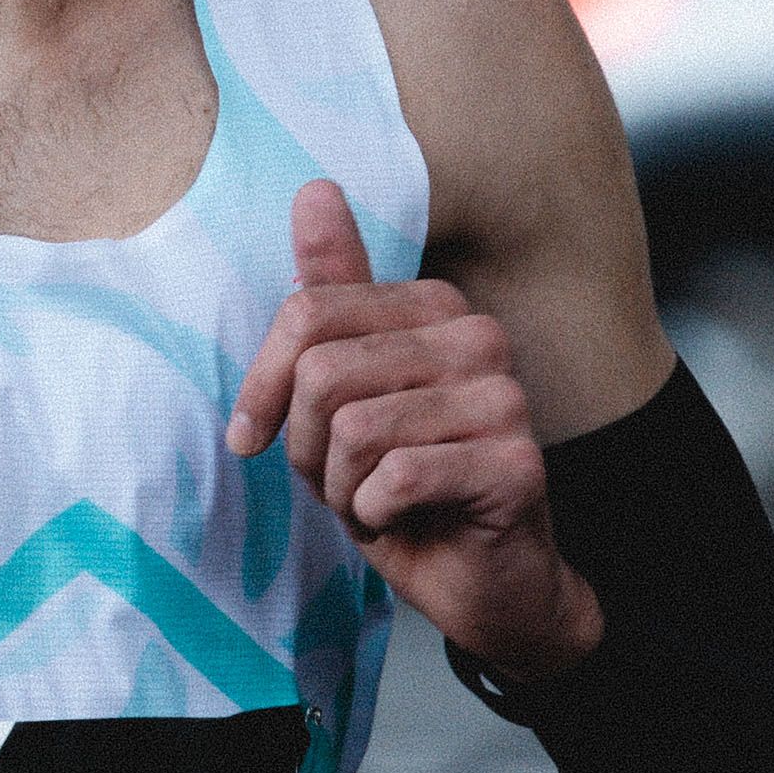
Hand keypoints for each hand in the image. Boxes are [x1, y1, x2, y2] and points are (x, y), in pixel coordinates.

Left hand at [227, 181, 604, 681]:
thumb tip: (314, 189)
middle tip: (341, 480)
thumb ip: (331, 297)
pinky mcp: (515, 462)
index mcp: (434, 308)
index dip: (264, 387)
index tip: (258, 436)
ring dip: (342, 488)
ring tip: (377, 500)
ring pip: (355, 430)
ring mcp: (504, 398)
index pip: (308, 314)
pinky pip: (396, 476)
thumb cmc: (406, 489)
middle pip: (324, 373)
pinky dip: (376, 514)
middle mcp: (478, 338)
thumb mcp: (343, 395)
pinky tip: (405, 520)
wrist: (482, 583)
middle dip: (307, 448)